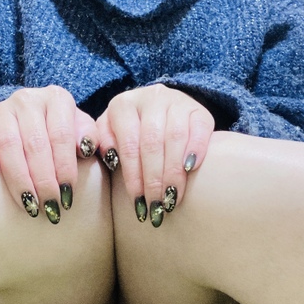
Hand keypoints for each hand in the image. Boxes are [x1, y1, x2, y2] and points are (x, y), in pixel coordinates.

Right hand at [0, 85, 98, 223]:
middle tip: (49, 206)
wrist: (35, 117)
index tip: (68, 195)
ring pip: (9, 145)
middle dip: (43, 180)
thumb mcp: (81, 128)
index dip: (64, 168)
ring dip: (19, 179)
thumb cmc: (61, 130)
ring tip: (28, 204)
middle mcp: (28, 99)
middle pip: (36, 144)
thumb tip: (85, 149)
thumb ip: (90, 135)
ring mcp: (4, 107)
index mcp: (57, 98)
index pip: (61, 136)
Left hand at [97, 84, 214, 226]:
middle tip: (156, 206)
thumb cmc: (130, 132)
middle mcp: (150, 97)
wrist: (160, 113)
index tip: (137, 202)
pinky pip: (199, 129)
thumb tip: (110, 159)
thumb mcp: (110, 134)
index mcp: (123, 105)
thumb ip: (104, 143)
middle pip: (152, 143)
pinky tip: (191, 170)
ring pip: (175, 138)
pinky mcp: (198, 109)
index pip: (128, 144)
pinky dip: (196, 150)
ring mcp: (176, 101)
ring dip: (174, 172)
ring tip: (172, 198)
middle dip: (154, 179)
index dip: (133, 176)